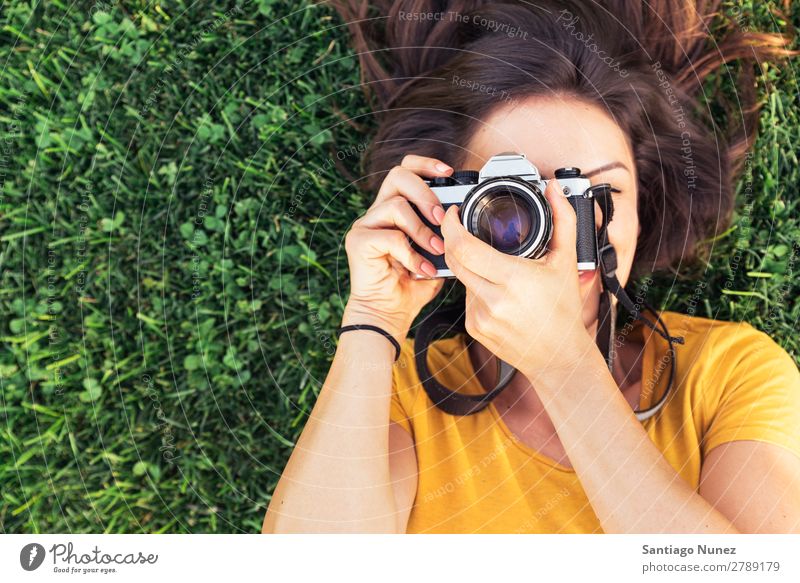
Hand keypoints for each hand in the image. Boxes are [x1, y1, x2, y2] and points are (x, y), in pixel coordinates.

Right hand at [342, 155, 450, 342]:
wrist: (389, 313)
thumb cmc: (412, 284)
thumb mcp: (437, 253)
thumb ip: (445, 232)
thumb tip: (462, 216)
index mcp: (396, 208)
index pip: (406, 170)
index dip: (426, 164)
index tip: (448, 172)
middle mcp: (378, 212)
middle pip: (398, 175)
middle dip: (425, 193)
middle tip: (440, 218)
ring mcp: (365, 225)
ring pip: (396, 205)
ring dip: (422, 230)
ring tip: (436, 251)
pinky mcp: (358, 241)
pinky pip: (390, 236)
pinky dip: (410, 253)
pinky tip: (420, 269)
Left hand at [439, 178, 594, 377]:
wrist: (559, 357)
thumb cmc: (564, 310)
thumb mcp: (566, 261)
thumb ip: (563, 220)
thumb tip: (554, 189)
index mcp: (513, 279)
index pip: (464, 247)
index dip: (451, 226)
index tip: (454, 213)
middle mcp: (492, 300)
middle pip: (454, 259)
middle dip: (452, 239)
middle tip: (461, 226)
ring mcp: (479, 317)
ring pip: (460, 278)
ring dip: (469, 266)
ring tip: (495, 267)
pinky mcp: (474, 329)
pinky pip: (466, 298)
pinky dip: (476, 288)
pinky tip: (497, 292)